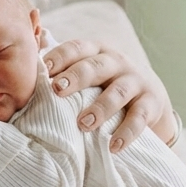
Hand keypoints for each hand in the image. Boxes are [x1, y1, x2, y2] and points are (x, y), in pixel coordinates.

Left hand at [43, 40, 174, 151]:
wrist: (151, 98)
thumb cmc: (106, 83)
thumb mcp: (89, 68)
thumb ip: (63, 61)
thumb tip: (34, 40)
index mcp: (97, 51)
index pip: (78, 48)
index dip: (61, 56)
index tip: (44, 68)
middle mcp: (117, 62)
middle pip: (96, 66)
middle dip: (76, 77)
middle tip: (57, 89)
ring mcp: (136, 81)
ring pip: (118, 92)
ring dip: (100, 108)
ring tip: (83, 124)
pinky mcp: (151, 103)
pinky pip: (139, 118)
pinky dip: (127, 132)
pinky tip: (114, 146)